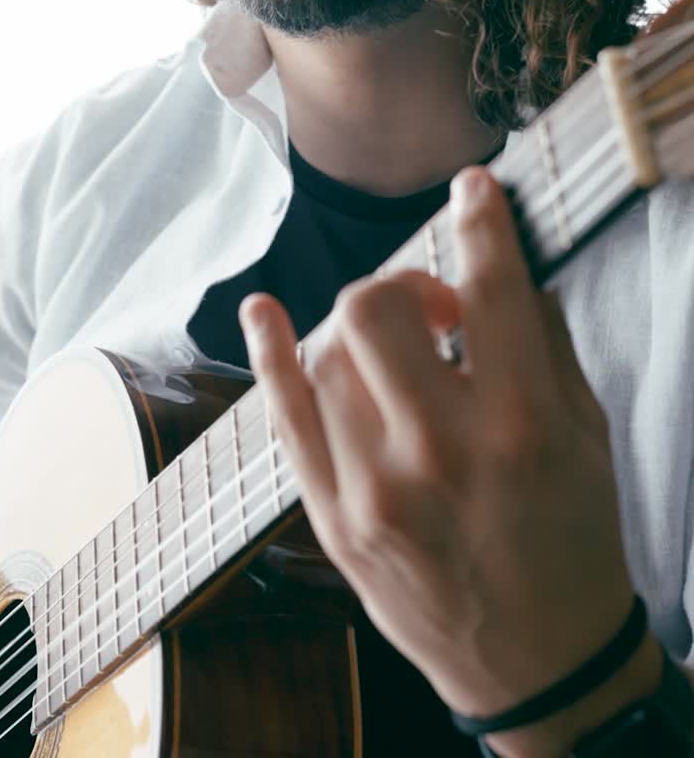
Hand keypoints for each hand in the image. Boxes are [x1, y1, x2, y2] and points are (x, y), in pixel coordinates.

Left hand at [239, 166, 655, 754]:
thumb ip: (545, 343)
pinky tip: (263, 312)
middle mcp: (440, 452)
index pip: (489, 289)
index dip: (480, 222)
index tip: (473, 190)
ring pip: (327, 353)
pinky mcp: (332, 519)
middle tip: (433, 312)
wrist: (538, 663)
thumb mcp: (589, 436)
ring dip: (361, 330)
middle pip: (374, 305)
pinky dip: (269, 352)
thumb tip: (504, 265)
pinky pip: (282, 416)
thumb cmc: (572, 541)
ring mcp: (374, 489)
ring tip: (395, 354)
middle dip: (403, 284)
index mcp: (521, 425)